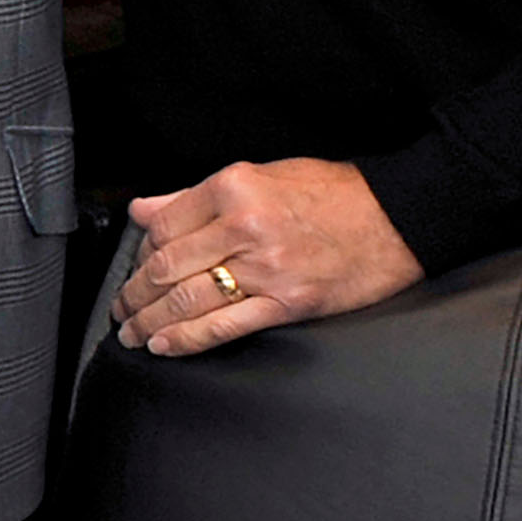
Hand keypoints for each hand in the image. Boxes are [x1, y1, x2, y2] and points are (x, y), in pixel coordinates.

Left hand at [114, 160, 424, 358]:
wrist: (400, 217)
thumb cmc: (336, 195)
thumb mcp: (263, 175)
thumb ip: (197, 196)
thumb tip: (143, 210)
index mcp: (233, 188)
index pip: (162, 227)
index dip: (138, 254)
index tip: (134, 269)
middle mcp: (244, 227)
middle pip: (166, 267)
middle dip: (134, 293)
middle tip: (121, 308)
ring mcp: (266, 268)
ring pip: (187, 300)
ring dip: (149, 321)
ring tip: (132, 332)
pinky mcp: (288, 302)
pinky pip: (224, 326)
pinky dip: (186, 339)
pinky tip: (164, 345)